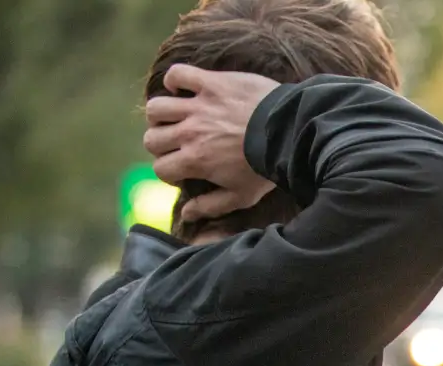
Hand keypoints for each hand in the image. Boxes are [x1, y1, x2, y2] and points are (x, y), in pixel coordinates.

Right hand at [144, 65, 279, 221]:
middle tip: (178, 144)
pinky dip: (176, 80)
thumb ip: (211, 206)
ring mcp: (198, 106)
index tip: (183, 169)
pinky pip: (177, 74)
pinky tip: (185, 89)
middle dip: (162, 145)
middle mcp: (190, 133)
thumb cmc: (266, 168)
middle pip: (152, 139)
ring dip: (162, 114)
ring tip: (176, 116)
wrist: (289, 134)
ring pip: (156, 108)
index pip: (160, 168)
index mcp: (195, 160)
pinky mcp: (211, 83)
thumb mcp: (241, 196)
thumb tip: (185, 215)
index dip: (169, 171)